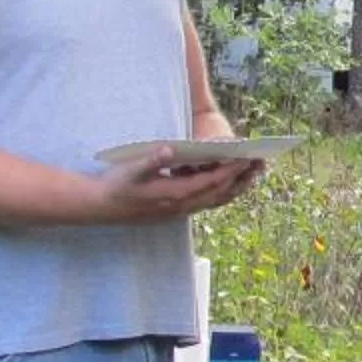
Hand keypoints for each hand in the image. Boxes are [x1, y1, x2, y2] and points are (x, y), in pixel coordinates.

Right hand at [97, 147, 261, 221]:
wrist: (100, 209)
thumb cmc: (115, 186)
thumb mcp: (129, 170)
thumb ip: (151, 160)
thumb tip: (169, 150)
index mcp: (173, 195)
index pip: (210, 183)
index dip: (229, 171)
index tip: (246, 158)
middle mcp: (181, 207)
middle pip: (219, 194)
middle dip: (240, 179)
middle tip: (260, 164)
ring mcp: (179, 211)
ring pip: (215, 201)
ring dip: (235, 188)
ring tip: (253, 174)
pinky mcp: (176, 211)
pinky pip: (207, 203)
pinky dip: (222, 193)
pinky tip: (229, 184)